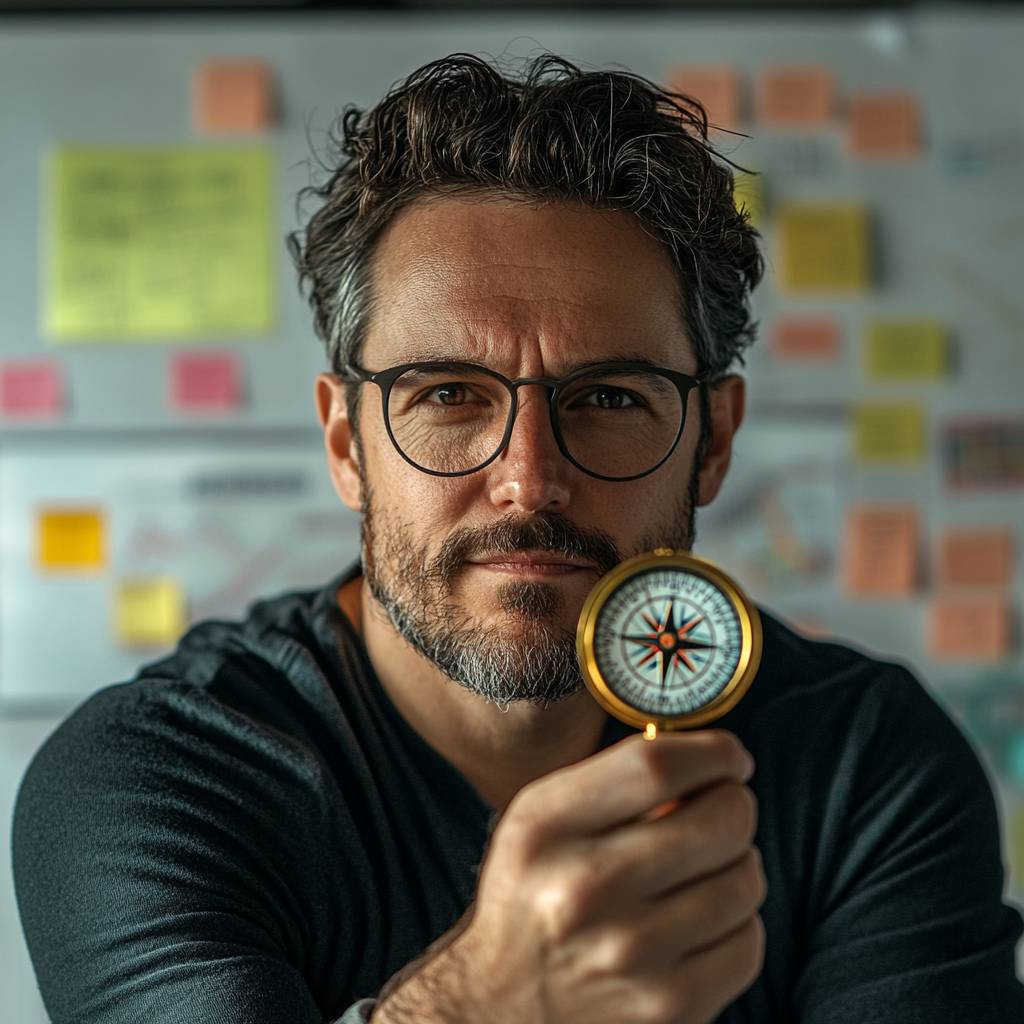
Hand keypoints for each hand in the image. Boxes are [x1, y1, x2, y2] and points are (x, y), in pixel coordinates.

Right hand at [456, 729, 764, 1023]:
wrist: (499, 1009)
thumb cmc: (531, 900)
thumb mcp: (542, 821)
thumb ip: (614, 783)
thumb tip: (710, 764)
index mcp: (547, 829)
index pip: (657, 767)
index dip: (714, 753)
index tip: (729, 758)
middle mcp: (584, 889)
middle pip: (719, 819)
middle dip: (734, 804)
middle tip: (722, 809)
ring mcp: (630, 955)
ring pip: (745, 879)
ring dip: (737, 864)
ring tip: (703, 869)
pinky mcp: (669, 1008)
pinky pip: (748, 941)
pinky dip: (737, 923)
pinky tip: (701, 921)